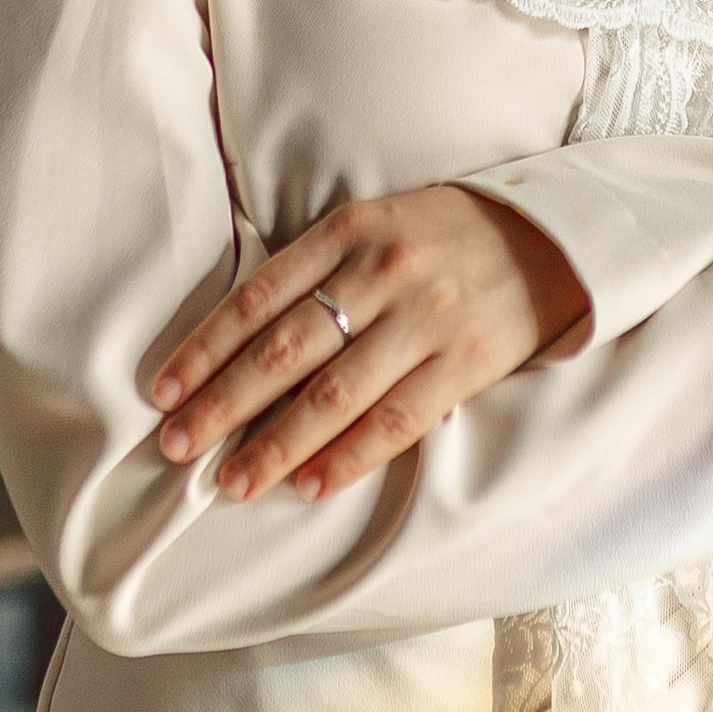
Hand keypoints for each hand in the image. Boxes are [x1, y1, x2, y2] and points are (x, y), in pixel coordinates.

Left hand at [148, 188, 588, 504]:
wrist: (550, 237)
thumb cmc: (445, 236)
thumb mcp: (377, 227)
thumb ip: (317, 271)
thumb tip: (239, 340)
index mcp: (351, 232)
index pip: (259, 297)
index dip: (205, 348)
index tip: (162, 392)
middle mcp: (383, 272)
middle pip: (285, 348)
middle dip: (223, 403)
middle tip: (177, 447)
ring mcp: (426, 318)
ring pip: (334, 392)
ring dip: (276, 443)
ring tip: (232, 482)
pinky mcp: (467, 360)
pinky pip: (398, 418)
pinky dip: (350, 456)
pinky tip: (310, 485)